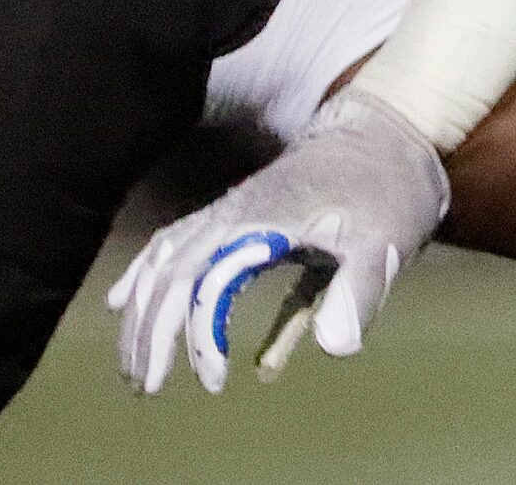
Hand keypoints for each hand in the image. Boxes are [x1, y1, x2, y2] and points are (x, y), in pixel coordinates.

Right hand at [108, 90, 448, 394]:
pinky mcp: (237, 207)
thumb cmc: (391, 187)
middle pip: (170, 273)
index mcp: (262, 222)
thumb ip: (360, 292)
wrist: (392, 127)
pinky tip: (124, 299)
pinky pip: (173, 240)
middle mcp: (234, 212)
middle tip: (145, 387)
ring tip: (134, 365)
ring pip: (163, 258)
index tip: (214, 381)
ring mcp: (231, 206)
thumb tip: (335, 347)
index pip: (206, 284)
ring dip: (142, 311)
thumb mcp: (386, 241)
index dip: (201, 336)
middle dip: (151, 331)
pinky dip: (145, 272)